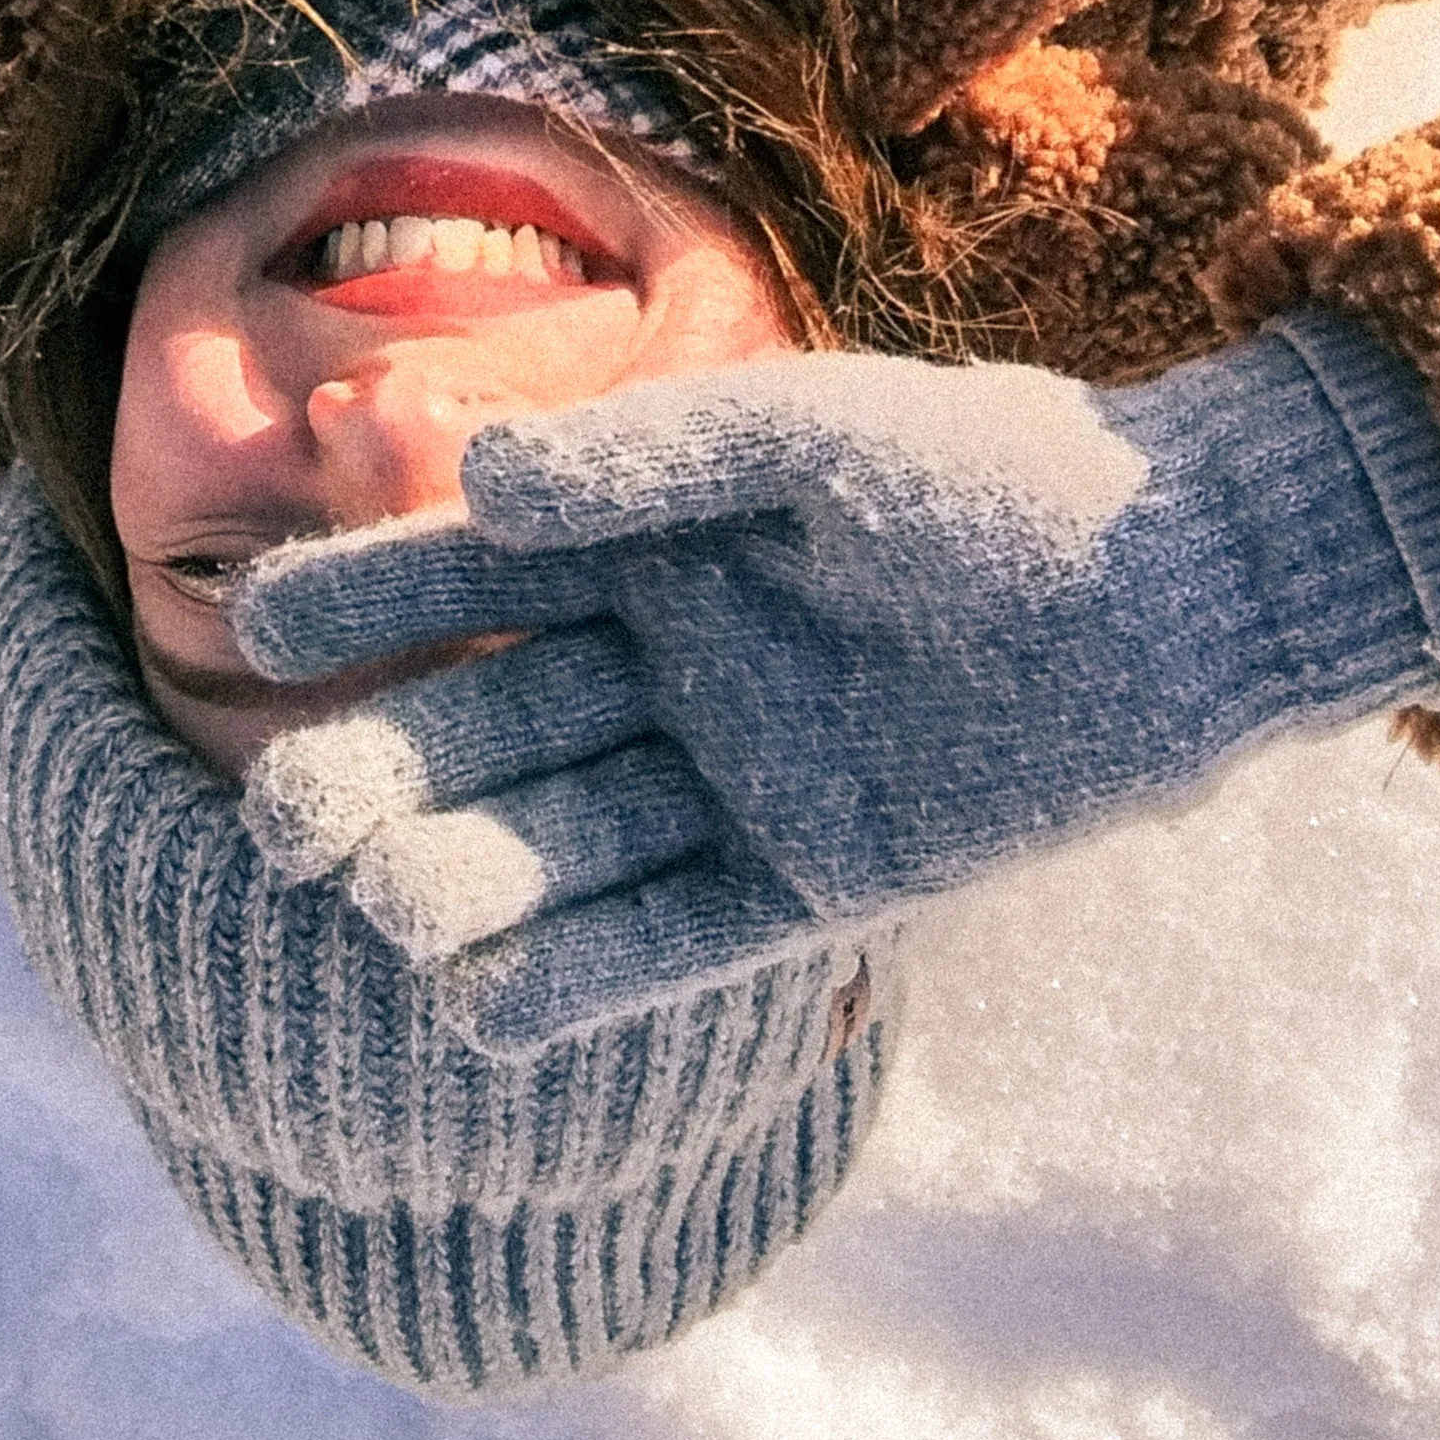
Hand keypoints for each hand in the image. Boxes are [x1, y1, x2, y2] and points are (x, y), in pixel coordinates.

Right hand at [228, 338, 1439, 1048]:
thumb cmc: (1003, 477)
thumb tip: (478, 483)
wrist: (1184, 590)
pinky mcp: (813, 880)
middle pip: (503, 726)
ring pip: (572, 839)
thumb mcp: (820, 435)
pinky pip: (673, 938)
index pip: (482, 576)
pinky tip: (478, 1004)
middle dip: (395, 768)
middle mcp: (677, 664)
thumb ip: (654, 456)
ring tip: (373, 903)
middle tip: (286, 816)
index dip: (373, 598)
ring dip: (473, 876)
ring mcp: (739, 777)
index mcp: (659, 540)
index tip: (256, 628)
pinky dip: (582, 974)